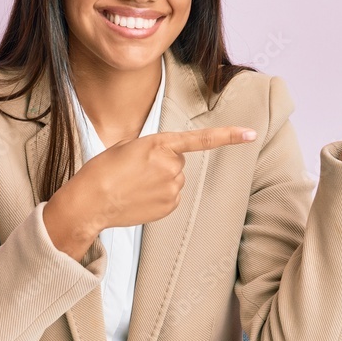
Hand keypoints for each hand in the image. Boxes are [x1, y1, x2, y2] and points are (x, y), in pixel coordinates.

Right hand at [54, 126, 256, 235]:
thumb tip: (167, 160)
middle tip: (135, 170)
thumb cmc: (102, 170)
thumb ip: (153, 148)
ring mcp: (172, 188)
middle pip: (178, 161)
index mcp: (160, 144)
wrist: (90, 202)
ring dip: (159, 180)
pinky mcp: (170, 206)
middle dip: (162, 163)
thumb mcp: (126, 146)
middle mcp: (171, 166)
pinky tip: (138, 197)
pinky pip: (172, 196)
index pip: (202, 139)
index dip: (229, 136)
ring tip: (134, 185)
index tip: (251, 134)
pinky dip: (159, 196)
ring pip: (174, 179)